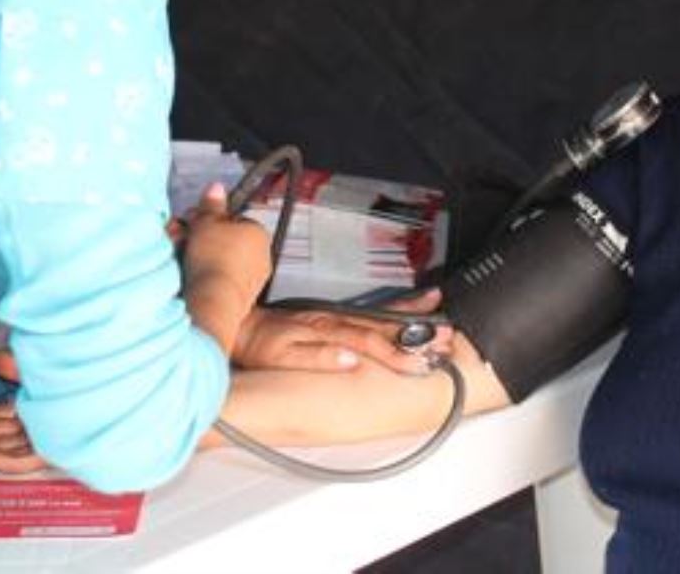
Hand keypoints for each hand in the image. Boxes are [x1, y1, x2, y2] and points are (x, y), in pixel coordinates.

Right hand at [180, 183, 271, 306]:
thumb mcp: (206, 221)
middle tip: (182, 237)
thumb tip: (216, 187)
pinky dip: (206, 277)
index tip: (193, 222)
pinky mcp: (240, 299)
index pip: (233, 219)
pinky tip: (188, 277)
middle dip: (201, 238)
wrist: (213, 302)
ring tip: (180, 257)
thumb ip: (211, 204)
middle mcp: (261, 256)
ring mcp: (252, 280)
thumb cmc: (213, 260)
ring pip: (221, 261)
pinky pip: (220, 281)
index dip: (209, 220)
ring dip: (200, 257)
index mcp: (259, 233)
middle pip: (225, 241)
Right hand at [233, 290, 450, 375]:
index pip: (383, 317)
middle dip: (412, 335)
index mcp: (337, 320)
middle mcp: (328, 324)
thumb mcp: (317, 326)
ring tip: (412, 357)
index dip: (415, 319)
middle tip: (444, 340)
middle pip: (377, 328)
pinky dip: (330, 356)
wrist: (233, 329)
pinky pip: (309, 354)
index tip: (446, 322)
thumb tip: (388, 334)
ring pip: (351, 339)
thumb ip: (351, 329)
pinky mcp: (283, 350)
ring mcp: (307, 336)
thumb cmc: (275, 332)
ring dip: (384, 346)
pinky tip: (350, 362)